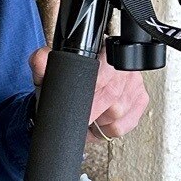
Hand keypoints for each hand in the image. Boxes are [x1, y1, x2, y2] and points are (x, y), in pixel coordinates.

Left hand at [29, 49, 149, 140]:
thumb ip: (41, 63)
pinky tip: (102, 120)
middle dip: (92, 112)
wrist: (80, 89)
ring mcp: (135, 84)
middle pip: (112, 97)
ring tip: (90, 114)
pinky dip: (109, 128)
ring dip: (99, 120)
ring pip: (118, 113)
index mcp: (105, 53)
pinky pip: (125, 124)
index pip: (103, 74)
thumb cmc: (69, 80)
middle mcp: (124, 67)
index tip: (79, 107)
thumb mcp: (51, 72)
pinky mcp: (140, 101)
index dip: (90, 93)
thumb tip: (40, 58)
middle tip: (79, 117)